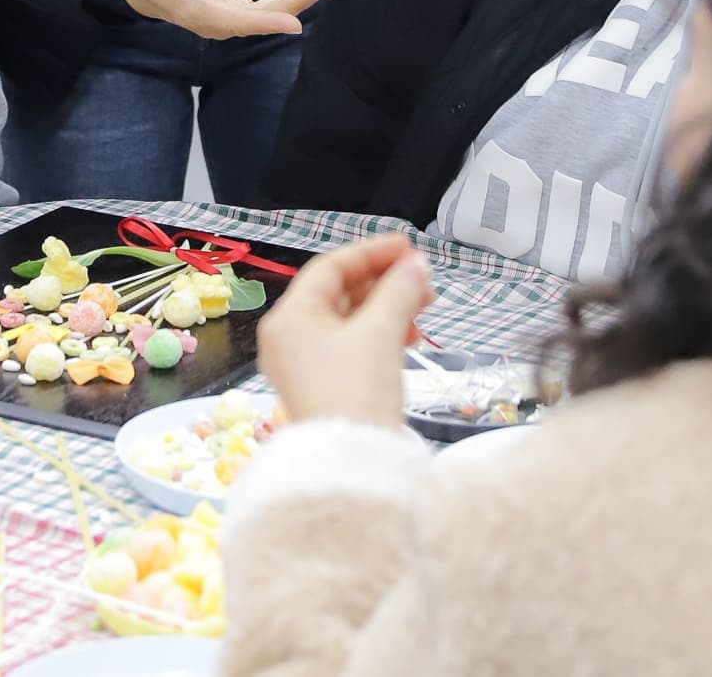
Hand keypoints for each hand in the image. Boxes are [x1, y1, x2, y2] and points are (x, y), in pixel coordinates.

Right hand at [119, 0, 332, 39]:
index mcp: (196, 13)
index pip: (235, 22)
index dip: (265, 24)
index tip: (295, 24)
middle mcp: (216, 22)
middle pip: (261, 20)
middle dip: (295, 5)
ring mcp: (226, 18)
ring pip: (267, 15)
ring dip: (297, 0)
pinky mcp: (232, 10)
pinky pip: (265, 9)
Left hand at [259, 233, 433, 427]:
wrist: (353, 464)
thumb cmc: (357, 391)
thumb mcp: (381, 333)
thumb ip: (399, 291)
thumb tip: (416, 266)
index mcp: (289, 318)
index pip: (330, 269)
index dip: (372, 253)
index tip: (408, 247)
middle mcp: (287, 338)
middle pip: (338, 294)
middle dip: (384, 283)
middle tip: (423, 279)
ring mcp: (302, 365)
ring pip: (347, 321)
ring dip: (386, 309)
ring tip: (424, 308)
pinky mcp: (321, 387)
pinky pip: (349, 346)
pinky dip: (379, 336)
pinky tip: (409, 337)